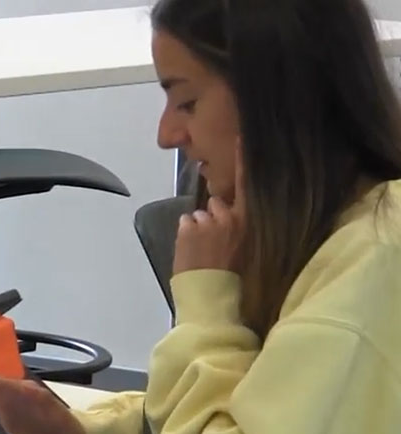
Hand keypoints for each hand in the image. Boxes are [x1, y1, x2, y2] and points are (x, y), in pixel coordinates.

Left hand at [173, 139, 246, 274]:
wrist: (211, 295)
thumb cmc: (232, 276)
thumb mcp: (246, 247)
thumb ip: (238, 225)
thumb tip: (224, 207)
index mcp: (248, 221)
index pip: (245, 184)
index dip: (242, 160)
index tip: (241, 137)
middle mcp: (228, 216)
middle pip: (216, 204)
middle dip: (213, 216)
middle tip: (215, 241)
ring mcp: (206, 221)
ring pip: (198, 215)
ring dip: (197, 228)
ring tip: (203, 250)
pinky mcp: (188, 227)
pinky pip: (185, 224)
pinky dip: (186, 235)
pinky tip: (192, 251)